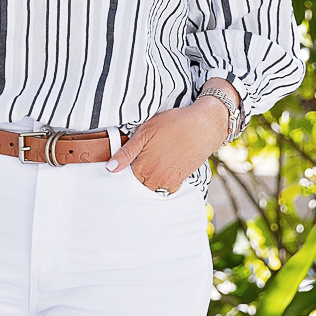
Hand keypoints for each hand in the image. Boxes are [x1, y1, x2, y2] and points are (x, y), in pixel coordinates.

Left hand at [107, 97, 229, 193]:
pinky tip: (159, 175)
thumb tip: (110, 168)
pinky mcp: (180, 181)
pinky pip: (166, 191)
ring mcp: (169, 182)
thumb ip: (126, 152)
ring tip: (148, 167)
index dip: (122, 170)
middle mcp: (156, 179)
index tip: (123, 164)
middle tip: (137, 163)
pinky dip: (160, 186)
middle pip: (137, 186)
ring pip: (151, 190)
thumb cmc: (174, 124)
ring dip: (147, 183)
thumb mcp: (145, 132)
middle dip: (134, 179)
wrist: (205, 126)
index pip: (124, 179)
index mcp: (143, 167)